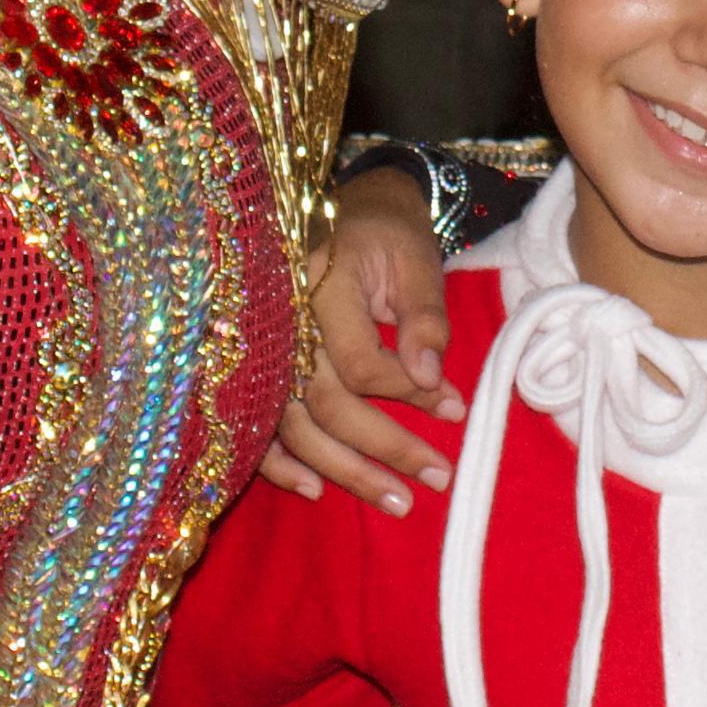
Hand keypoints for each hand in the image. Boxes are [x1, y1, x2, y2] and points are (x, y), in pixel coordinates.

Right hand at [256, 169, 463, 513]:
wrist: (343, 205)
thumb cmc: (387, 233)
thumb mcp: (416, 261)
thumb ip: (424, 319)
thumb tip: (430, 381)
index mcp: (318, 282)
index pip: (359, 362)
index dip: (407, 392)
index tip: (453, 408)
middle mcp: (278, 318)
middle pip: (324, 403)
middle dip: (382, 448)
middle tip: (436, 479)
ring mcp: (258, 345)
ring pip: (292, 424)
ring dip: (341, 469)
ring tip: (393, 501)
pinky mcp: (253, 365)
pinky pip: (257, 423)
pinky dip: (280, 463)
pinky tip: (314, 489)